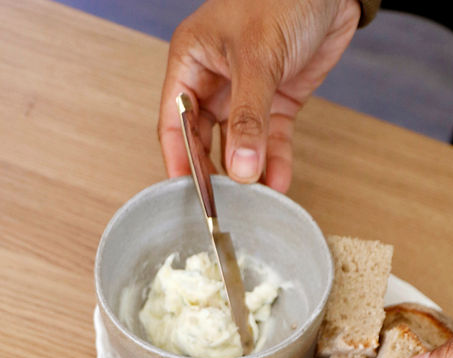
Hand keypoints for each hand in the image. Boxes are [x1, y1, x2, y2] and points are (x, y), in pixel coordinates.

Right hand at [158, 0, 360, 192]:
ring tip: (253, 201)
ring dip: (247, 173)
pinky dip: (275, 163)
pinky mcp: (278, 100)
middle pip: (203, 139)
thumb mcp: (258, 57)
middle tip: (222, 206)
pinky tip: (278, 184)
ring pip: (239, 145)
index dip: (179, 160)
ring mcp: (247, 91)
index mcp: (192, 59)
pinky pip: (271, 140)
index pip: (174, 120)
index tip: (187, 196)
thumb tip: (240, 169)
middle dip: (213, 172)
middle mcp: (215, 77)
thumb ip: (248, 117)